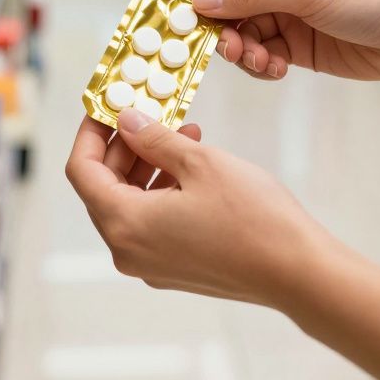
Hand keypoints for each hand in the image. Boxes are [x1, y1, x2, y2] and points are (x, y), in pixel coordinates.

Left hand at [65, 109, 335, 307]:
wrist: (298, 272)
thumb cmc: (252, 217)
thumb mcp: (199, 162)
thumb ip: (154, 139)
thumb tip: (126, 122)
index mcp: (124, 224)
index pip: (82, 171)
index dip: (91, 132)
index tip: (108, 106)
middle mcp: (128, 251)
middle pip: (104, 188)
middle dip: (124, 146)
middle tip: (150, 112)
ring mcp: (150, 265)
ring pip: (130, 204)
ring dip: (147, 165)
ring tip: (183, 133)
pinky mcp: (174, 269)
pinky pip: (151, 223)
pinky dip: (162, 190)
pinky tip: (192, 166)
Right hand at [192, 0, 379, 81]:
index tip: (190, 18)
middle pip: (229, 5)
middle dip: (225, 30)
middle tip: (231, 51)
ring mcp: (289, 15)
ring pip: (243, 34)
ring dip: (244, 52)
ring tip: (261, 63)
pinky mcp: (298, 46)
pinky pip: (263, 55)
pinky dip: (261, 65)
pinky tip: (276, 70)